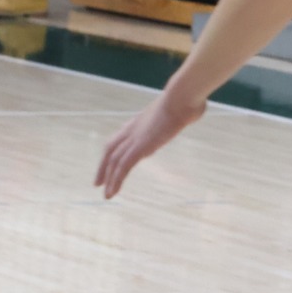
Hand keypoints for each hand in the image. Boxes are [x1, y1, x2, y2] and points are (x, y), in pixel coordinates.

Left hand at [93, 89, 207, 198]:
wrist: (182, 98)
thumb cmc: (185, 101)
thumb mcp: (177, 111)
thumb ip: (179, 115)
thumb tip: (193, 111)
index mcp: (137, 123)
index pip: (118, 140)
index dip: (111, 153)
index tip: (107, 164)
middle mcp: (131, 131)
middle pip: (110, 150)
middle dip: (103, 167)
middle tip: (98, 183)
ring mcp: (134, 139)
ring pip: (114, 162)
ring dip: (109, 179)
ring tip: (107, 194)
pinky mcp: (140, 147)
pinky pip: (123, 166)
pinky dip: (116, 180)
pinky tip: (113, 192)